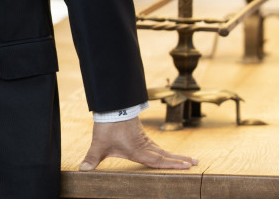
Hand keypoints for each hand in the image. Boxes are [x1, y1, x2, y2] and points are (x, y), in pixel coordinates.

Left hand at [79, 118, 196, 171]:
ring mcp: (145, 140)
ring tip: (191, 160)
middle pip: (165, 155)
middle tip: (196, 163)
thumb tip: (83, 169)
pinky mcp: (142, 136)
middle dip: (180, 160)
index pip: (158, 160)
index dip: (172, 164)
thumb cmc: (106, 128)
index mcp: (138, 151)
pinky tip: (169, 154)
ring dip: (176, 155)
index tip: (186, 166)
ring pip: (163, 150)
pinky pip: (158, 146)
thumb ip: (92, 158)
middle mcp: (145, 146)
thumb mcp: (98, 145)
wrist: (110, 109)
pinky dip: (166, 151)